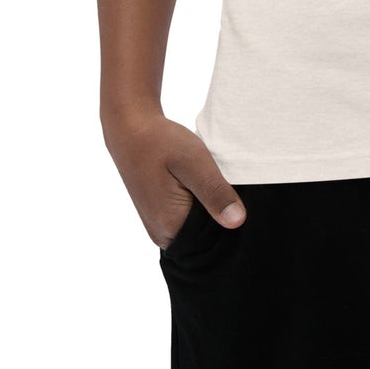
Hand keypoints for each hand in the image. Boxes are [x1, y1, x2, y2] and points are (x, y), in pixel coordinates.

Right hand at [102, 106, 248, 247]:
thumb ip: (214, 192)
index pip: (216, 238)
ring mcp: (159, 227)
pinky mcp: (160, 216)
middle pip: (206, 235)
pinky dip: (199, 203)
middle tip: (221, 180)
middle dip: (220, 213)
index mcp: (171, 227)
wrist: (131, 130)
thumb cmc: (161, 143)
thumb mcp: (194, 162)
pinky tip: (200, 184)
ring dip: (209, 207)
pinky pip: (188, 218)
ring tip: (207, 180)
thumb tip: (238, 222)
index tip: (235, 192)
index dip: (231, 217)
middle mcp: (163, 235)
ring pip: (198, 225)